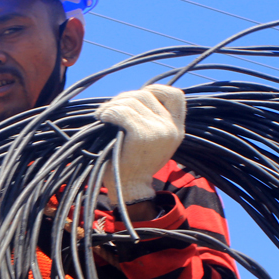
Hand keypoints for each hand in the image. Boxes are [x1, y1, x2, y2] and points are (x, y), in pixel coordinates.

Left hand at [94, 84, 185, 206]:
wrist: (128, 188)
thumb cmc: (133, 162)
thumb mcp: (152, 140)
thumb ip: (151, 118)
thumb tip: (133, 95)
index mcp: (177, 128)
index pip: (175, 95)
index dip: (155, 90)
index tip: (136, 99)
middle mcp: (171, 128)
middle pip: (146, 95)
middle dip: (124, 98)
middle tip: (110, 109)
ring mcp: (159, 131)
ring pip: (132, 101)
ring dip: (112, 105)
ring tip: (103, 115)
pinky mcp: (142, 135)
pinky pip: (122, 112)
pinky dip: (108, 112)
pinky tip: (102, 118)